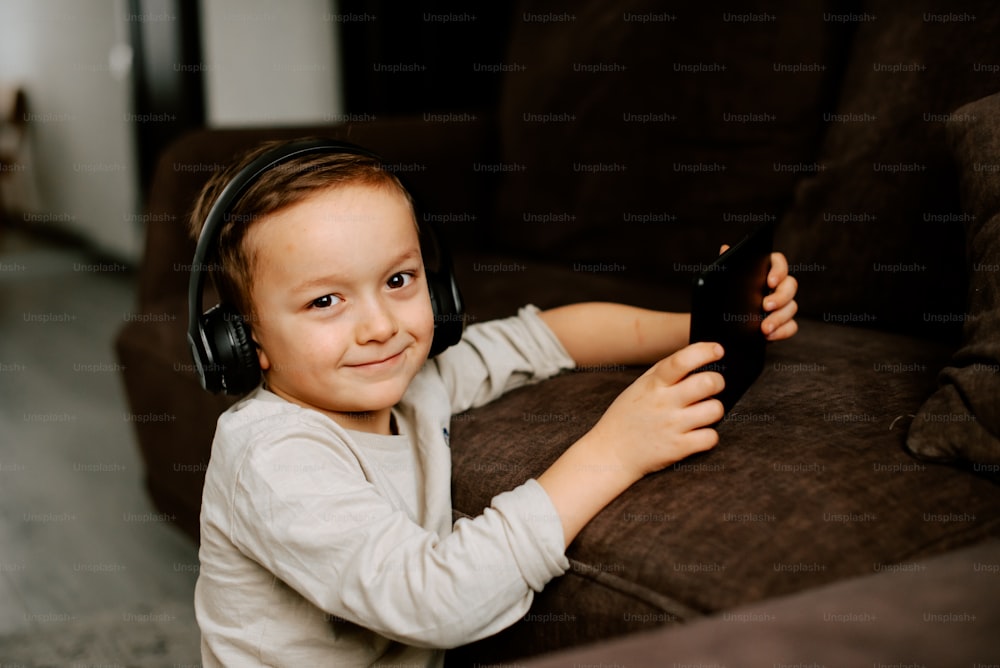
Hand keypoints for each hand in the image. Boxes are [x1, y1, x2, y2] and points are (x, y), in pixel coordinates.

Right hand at [584, 341, 725, 479]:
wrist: (611, 452)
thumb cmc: (628, 416)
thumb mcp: (640, 386)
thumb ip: (665, 372)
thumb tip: (698, 357)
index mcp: (654, 384)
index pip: (682, 360)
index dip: (705, 351)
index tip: (718, 350)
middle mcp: (664, 403)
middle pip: (708, 383)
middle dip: (717, 382)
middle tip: (713, 386)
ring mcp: (672, 426)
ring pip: (715, 410)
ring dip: (714, 409)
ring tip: (703, 412)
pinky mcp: (678, 448)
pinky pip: (711, 437)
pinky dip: (709, 435)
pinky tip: (698, 433)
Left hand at [720, 245, 798, 340]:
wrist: (719, 326)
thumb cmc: (722, 298)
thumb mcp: (720, 281)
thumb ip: (726, 265)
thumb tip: (725, 248)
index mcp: (764, 271)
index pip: (778, 262)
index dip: (778, 270)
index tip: (770, 281)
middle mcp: (777, 286)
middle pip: (790, 285)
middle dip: (780, 296)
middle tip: (765, 306)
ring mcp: (782, 305)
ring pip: (792, 307)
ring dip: (779, 318)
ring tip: (764, 327)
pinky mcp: (783, 323)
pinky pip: (791, 326)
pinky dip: (782, 331)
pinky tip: (768, 336)